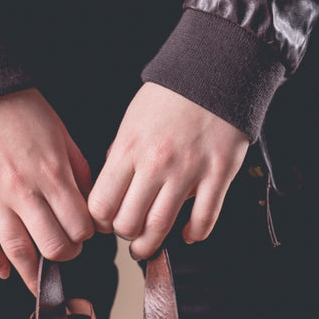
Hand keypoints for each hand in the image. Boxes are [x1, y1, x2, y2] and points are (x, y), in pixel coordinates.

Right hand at [0, 88, 94, 292]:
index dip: (85, 235)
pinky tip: (3, 272)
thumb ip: (77, 170)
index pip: (79, 225)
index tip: (82, 233)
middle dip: (64, 256)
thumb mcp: (60, 133)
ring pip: (17, 251)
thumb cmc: (19, 108)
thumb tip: (89, 202)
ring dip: (31, 272)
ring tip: (38, 280)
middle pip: (53, 245)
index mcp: (52, 173)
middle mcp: (24, 190)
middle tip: (64, 253)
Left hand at [87, 82, 250, 259]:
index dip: (100, 221)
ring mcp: (187, 172)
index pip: (101, 204)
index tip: (106, 222)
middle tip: (130, 233)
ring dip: (151, 245)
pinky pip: (204, 220)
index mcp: (128, 149)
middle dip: (125, 235)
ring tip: (149, 246)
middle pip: (128, 223)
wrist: (216, 71)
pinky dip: (194, 234)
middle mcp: (155, 164)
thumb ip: (120, 155)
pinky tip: (187, 234)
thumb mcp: (131, 121)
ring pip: (160, 227)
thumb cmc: (171, 97)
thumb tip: (112, 186)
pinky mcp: (217, 175)